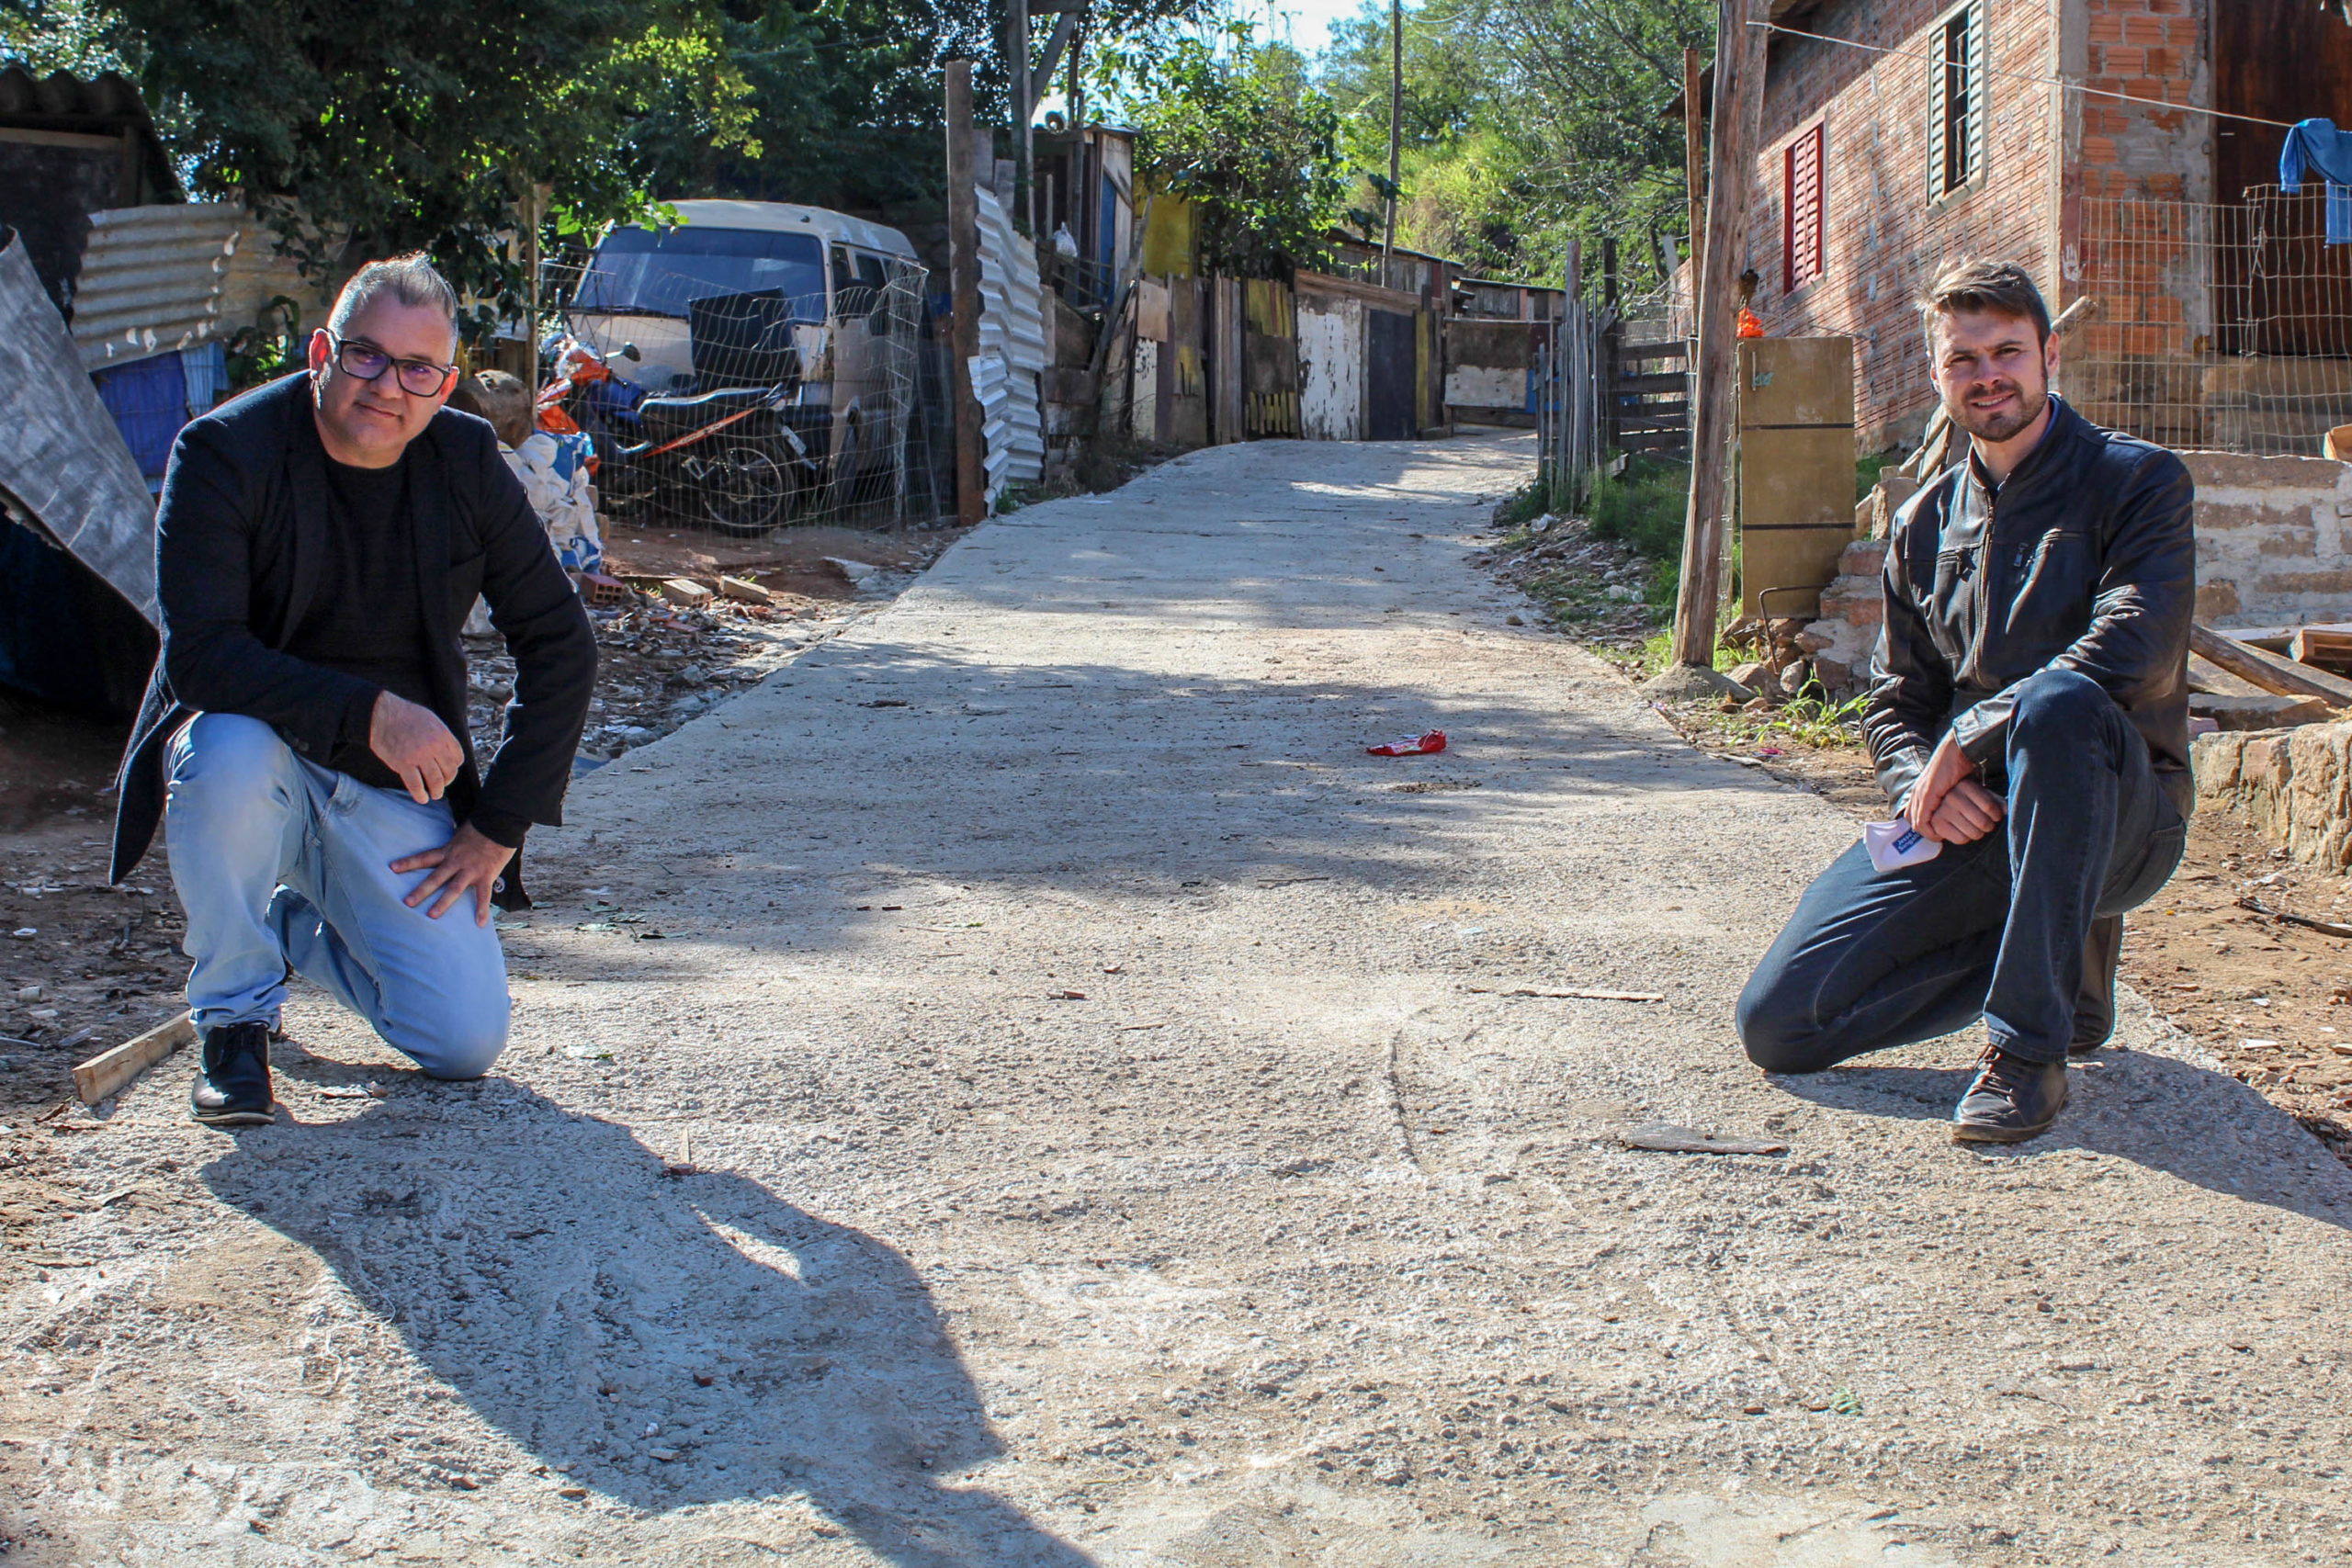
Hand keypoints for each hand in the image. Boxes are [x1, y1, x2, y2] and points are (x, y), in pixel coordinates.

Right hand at [370, 691, 463, 803]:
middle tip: (443, 785)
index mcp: (443, 735)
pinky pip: (416, 785)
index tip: (449, 771)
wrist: (381, 714)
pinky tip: (421, 798)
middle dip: (448, 780)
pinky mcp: (403, 764)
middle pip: (449, 771)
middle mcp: (434, 747)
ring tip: (435, 794)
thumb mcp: (430, 719)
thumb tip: (446, 749)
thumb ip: (440, 735)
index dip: (454, 766)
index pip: (457, 757)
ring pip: (435, 780)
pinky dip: (420, 794)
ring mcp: (419, 756)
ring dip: (437, 791)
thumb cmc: (404, 714)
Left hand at [391, 823, 514, 925]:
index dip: (408, 862)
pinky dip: (482, 910)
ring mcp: (471, 870)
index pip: (425, 857)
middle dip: (420, 891)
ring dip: (442, 903)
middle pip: (435, 878)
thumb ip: (454, 845)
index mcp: (449, 850)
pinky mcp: (486, 875)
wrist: (501, 824)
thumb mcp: (461, 833)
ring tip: (431, 915)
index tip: (393, 868)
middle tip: (407, 902)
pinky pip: (483, 895)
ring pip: (454, 889)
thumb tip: (448, 848)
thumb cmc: (482, 827)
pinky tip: (480, 923)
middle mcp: (456, 861)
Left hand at [1906, 731, 2005, 844]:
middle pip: (1911, 818)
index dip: (1924, 824)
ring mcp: (1920, 793)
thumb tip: (1952, 803)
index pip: (1913, 812)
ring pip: (1915, 821)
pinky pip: (1922, 819)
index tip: (1938, 832)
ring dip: (1927, 833)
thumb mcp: (1950, 783)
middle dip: (1923, 831)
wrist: (1958, 750)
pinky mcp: (1927, 796)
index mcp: (1921, 787)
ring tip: (1939, 839)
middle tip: (1937, 838)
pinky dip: (1929, 830)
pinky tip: (1939, 836)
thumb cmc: (1959, 764)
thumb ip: (1946, 794)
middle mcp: (1917, 791)